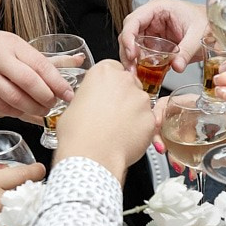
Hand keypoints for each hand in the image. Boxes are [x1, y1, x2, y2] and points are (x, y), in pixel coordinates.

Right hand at [0, 26, 70, 123]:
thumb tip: (77, 61)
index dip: (58, 82)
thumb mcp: (12, 43)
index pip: (40, 65)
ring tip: (43, 111)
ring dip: (34, 109)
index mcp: (11, 45)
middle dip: (47, 98)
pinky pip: (3, 108)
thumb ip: (42, 58)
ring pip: (17, 100)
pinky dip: (18, 112)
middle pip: (30, 84)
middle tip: (56, 104)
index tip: (69, 94)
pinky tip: (25, 112)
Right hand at [56, 60, 160, 182]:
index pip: (113, 69)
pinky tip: (126, 138)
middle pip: (129, 83)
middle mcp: (125, 81)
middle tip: (110, 114)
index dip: (108, 85)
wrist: (92, 157)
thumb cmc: (78, 134)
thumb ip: (88, 97)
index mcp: (104, 72)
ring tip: (116, 130)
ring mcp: (141, 99)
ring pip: (140, 102)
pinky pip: (148, 121)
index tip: (105, 94)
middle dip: (123, 97)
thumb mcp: (73, 106)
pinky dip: (140, 129)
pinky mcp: (152, 119)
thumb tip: (90, 102)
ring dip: (133, 113)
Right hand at [120, 0, 207, 68]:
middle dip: (127, 52)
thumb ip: (187, 51)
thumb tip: (177, 67)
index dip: (128, 37)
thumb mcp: (198, 36)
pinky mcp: (154, 41)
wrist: (214, 27)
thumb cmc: (206, 22)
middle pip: (129, 33)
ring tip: (136, 74)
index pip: (134, 20)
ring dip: (132, 60)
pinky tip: (144, 73)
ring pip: (132, 44)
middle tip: (132, 69)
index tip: (132, 54)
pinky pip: (142, 52)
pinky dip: (141, 63)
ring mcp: (151, 29)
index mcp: (158, 7)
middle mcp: (151, 17)